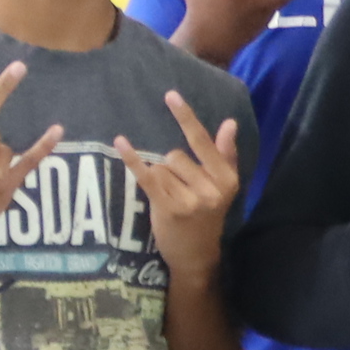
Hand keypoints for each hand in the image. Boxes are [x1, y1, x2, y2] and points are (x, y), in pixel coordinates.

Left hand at [115, 93, 242, 278]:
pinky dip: (132, 159)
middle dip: (172, 167)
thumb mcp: (223, 186)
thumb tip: (229, 122)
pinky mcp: (168, 208)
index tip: (170, 95)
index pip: (203, 141)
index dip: (185, 117)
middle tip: (180, 190)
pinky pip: (147, 176)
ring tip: (171, 198)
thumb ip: (226, 154)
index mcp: (226, 179)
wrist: (196, 255)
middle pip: (176, 155)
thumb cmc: (208, 216)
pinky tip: (121, 142)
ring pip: (161, 167)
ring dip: (161, 179)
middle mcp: (210, 188)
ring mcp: (189, 200)